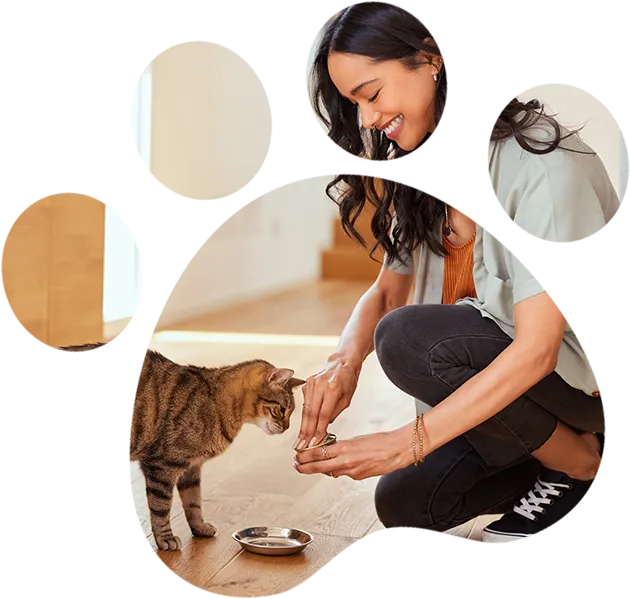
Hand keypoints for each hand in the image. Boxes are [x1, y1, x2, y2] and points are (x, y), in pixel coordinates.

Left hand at [293, 430, 411, 480]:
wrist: (397, 450)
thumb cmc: (380, 441)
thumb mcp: (357, 439)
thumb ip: (342, 446)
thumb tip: (330, 449)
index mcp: (344, 448)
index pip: (318, 453)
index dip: (305, 456)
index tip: (297, 456)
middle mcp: (346, 462)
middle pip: (318, 467)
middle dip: (305, 467)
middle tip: (296, 466)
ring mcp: (352, 471)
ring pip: (330, 471)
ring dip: (320, 469)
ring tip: (311, 466)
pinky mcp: (358, 477)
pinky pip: (342, 474)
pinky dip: (337, 470)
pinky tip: (336, 466)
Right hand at [294, 356, 359, 450]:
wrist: (342, 363)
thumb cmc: (348, 381)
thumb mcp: (347, 399)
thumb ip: (334, 413)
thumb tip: (323, 428)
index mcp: (333, 389)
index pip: (323, 415)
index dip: (318, 431)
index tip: (314, 443)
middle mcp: (320, 385)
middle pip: (311, 413)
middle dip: (306, 432)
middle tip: (302, 446)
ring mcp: (311, 383)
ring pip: (305, 410)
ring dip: (303, 427)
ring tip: (300, 441)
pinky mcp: (307, 384)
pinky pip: (305, 403)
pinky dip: (304, 417)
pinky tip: (303, 428)